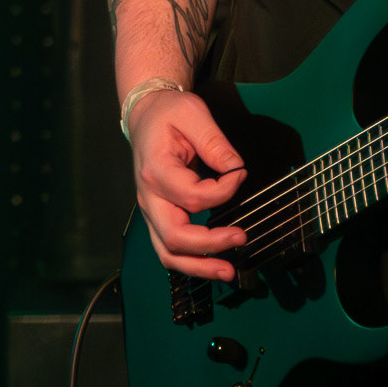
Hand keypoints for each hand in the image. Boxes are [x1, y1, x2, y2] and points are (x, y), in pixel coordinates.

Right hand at [129, 87, 246, 278]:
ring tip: (228, 272)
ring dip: (198, 267)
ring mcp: (151, 211)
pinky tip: (213, 265)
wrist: (146, 116)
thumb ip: (214, 141)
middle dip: (210, 245)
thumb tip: (236, 168)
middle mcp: (149, 197)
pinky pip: (170, 248)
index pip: (192, 196)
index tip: (241, 175)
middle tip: (241, 239)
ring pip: (168, 252)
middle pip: (174, 236)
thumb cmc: (169, 114)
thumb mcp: (193, 114)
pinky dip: (191, 263)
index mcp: (156, 171)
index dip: (223, 192)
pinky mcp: (158, 216)